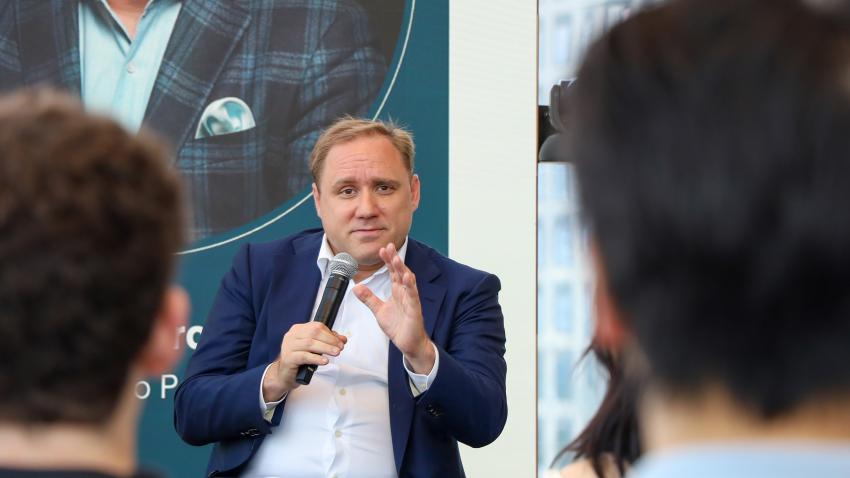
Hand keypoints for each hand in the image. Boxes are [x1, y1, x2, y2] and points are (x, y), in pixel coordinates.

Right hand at [262, 321, 346, 401]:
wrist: (285, 375)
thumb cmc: (300, 360)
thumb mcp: (315, 349)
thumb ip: (327, 341)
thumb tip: (342, 339)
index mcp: (298, 330)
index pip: (316, 326)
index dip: (330, 333)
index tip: (341, 341)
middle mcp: (292, 336)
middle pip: (314, 333)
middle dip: (330, 340)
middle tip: (340, 347)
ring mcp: (288, 346)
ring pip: (309, 343)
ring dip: (325, 348)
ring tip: (336, 353)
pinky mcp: (288, 358)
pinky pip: (304, 356)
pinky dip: (316, 358)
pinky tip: (324, 360)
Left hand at [353, 242, 435, 373]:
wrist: (408, 344)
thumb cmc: (398, 326)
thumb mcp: (379, 311)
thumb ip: (369, 298)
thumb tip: (356, 287)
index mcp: (397, 291)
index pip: (392, 273)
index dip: (388, 261)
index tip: (382, 249)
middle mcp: (405, 293)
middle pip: (400, 272)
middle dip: (395, 259)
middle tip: (389, 246)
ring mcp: (411, 300)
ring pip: (408, 281)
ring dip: (402, 269)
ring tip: (396, 258)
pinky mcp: (414, 310)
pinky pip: (413, 296)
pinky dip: (411, 286)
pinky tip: (407, 277)